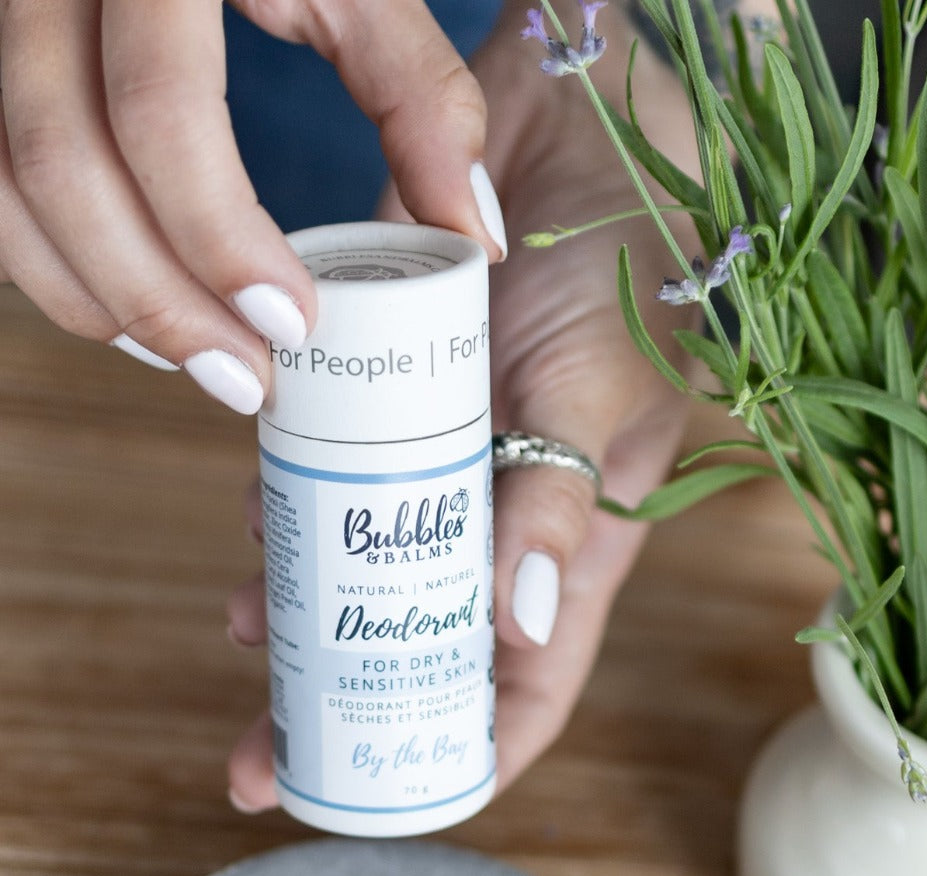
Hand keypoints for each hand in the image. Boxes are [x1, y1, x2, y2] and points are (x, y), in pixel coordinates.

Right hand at [0, 0, 504, 410]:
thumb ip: (421, 98)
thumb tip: (472, 236)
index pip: (160, 112)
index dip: (220, 237)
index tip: (295, 326)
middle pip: (63, 163)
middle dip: (160, 300)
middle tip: (247, 380)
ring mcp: (2, 20)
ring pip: (7, 184)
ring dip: (98, 299)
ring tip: (196, 362)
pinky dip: (53, 265)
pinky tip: (132, 313)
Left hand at [225, 0, 703, 809]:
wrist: (577, 131)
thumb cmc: (624, 263)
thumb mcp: (602, 388)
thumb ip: (562, 499)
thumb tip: (519, 628)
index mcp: (574, 534)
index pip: (531, 680)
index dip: (472, 752)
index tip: (397, 802)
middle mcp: (506, 509)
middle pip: (430, 641)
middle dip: (356, 702)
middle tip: (269, 754)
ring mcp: (449, 456)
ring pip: (373, 565)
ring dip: (310, 606)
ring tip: (246, 631)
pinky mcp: (398, 398)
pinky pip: (339, 472)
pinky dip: (296, 506)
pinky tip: (255, 518)